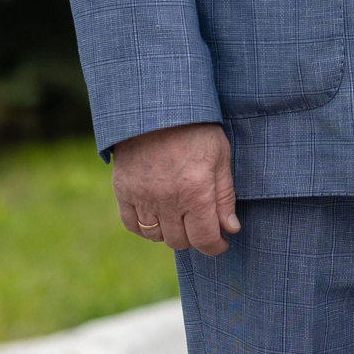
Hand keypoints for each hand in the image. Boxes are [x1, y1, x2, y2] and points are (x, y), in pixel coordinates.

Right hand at [112, 122, 240, 255]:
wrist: (157, 106)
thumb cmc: (196, 128)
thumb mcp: (220, 156)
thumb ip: (225, 196)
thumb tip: (231, 229)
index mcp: (196, 191)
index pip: (204, 239)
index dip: (215, 247)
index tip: (220, 244)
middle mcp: (168, 199)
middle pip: (180, 241)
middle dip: (195, 238)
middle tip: (201, 224)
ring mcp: (142, 196)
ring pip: (156, 236)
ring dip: (170, 233)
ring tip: (180, 217)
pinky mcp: (123, 190)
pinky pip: (132, 224)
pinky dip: (145, 227)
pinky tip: (158, 216)